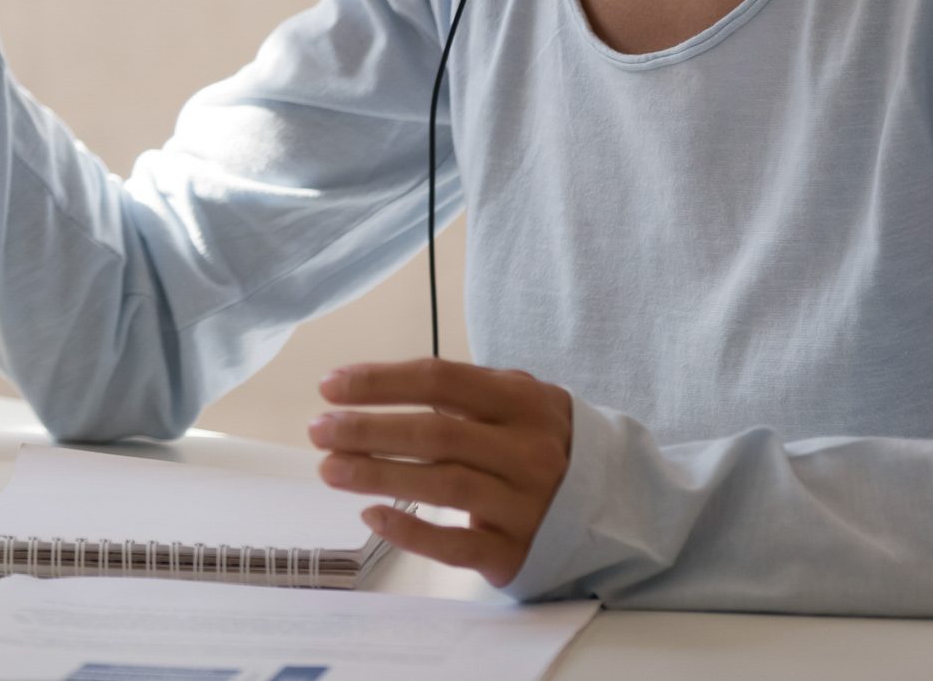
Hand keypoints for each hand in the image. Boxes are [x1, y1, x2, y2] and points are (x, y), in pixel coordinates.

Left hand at [308, 357, 573, 589]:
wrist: (613, 507)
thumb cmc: (542, 443)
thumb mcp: (519, 401)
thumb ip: (462, 391)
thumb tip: (373, 389)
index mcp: (523, 402)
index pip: (440, 380)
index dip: (380, 381)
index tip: (330, 387)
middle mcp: (527, 451)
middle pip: (436, 433)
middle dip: (368, 429)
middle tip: (318, 430)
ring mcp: (524, 505)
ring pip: (442, 485)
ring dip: (378, 473)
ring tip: (329, 468)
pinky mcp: (516, 553)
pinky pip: (456, 545)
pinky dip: (411, 531)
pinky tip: (370, 514)